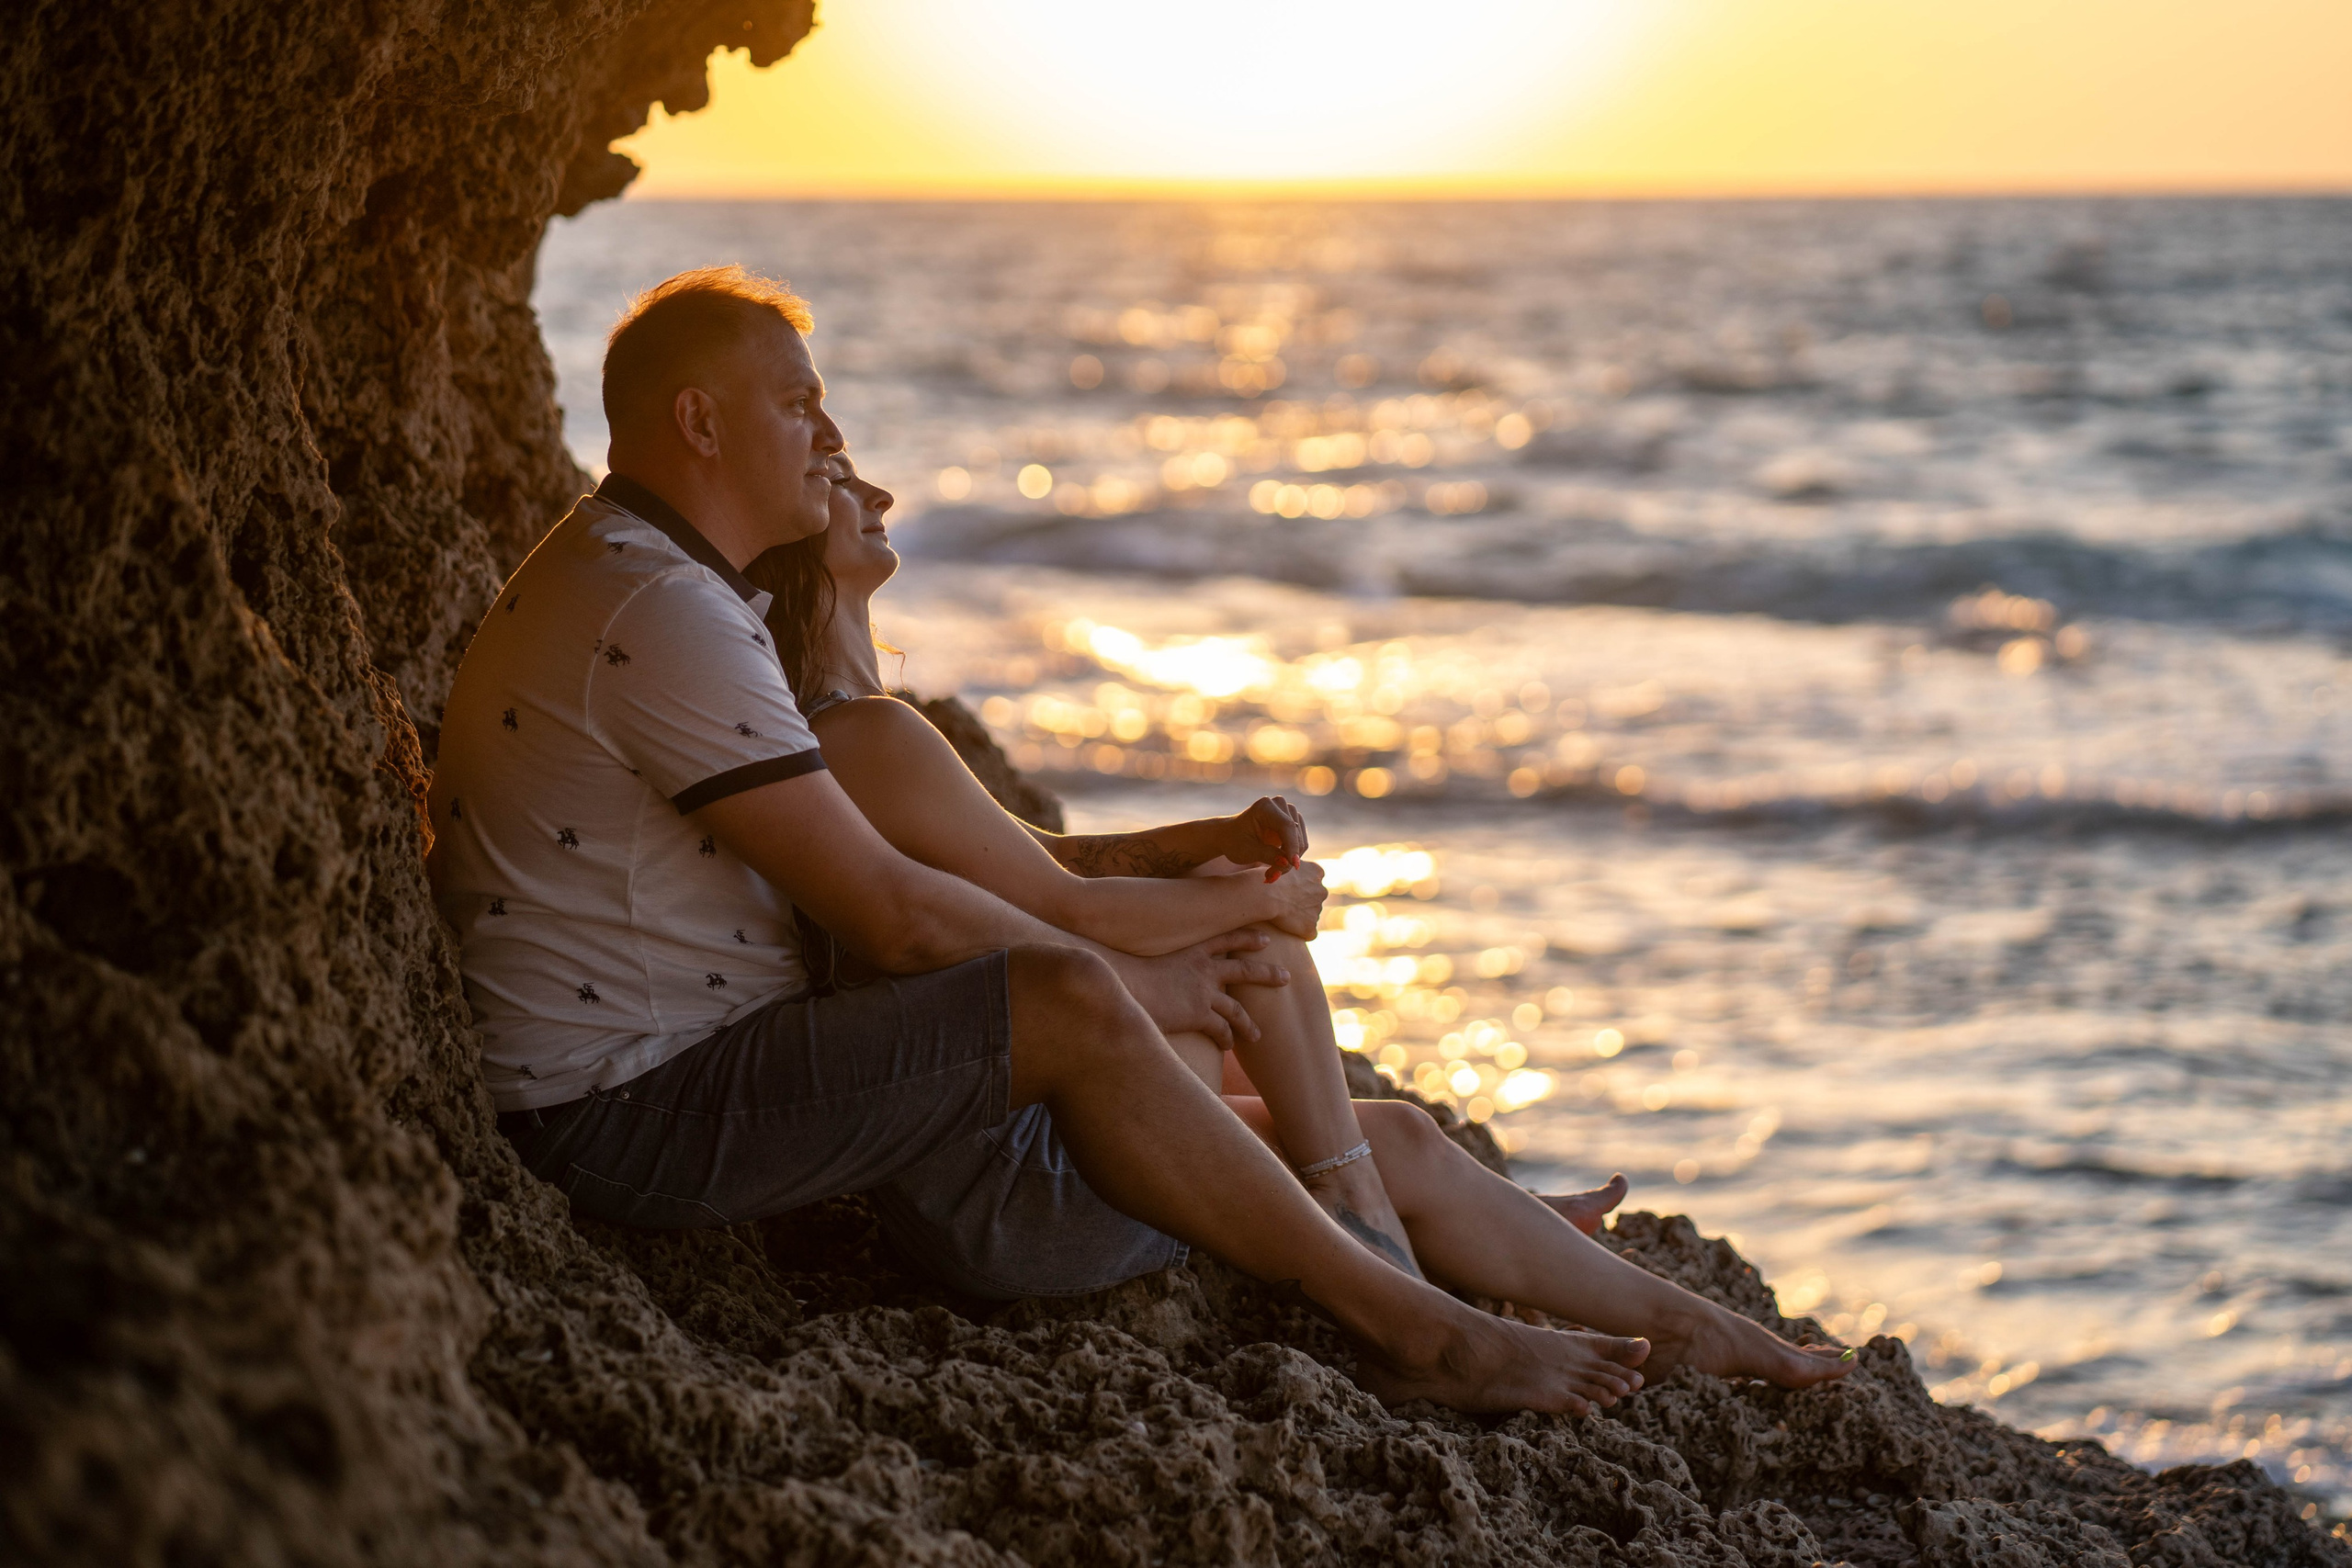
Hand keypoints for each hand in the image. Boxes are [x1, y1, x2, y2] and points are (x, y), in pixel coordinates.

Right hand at [1105, 929, 1288, 1048]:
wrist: (1122, 985)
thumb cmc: (1123, 972)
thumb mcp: (1144, 955)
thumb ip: (1158, 960)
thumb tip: (1152, 964)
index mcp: (1191, 950)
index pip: (1226, 939)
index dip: (1247, 939)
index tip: (1265, 940)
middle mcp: (1203, 968)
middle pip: (1244, 969)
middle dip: (1266, 973)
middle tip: (1285, 977)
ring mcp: (1204, 991)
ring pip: (1237, 1009)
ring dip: (1249, 1023)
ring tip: (1258, 1035)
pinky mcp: (1199, 1014)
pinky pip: (1221, 1029)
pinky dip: (1227, 1039)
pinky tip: (1228, 1047)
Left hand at [1220, 796, 1308, 882]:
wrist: (1230, 837)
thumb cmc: (1235, 842)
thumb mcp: (1247, 851)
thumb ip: (1268, 855)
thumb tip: (1288, 862)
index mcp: (1265, 807)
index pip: (1286, 826)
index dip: (1292, 846)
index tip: (1293, 865)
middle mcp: (1279, 805)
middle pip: (1295, 834)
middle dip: (1287, 859)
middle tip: (1271, 876)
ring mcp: (1288, 813)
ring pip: (1301, 841)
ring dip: (1289, 860)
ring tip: (1270, 872)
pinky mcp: (1293, 823)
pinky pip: (1300, 844)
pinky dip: (1291, 857)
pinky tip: (1276, 866)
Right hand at [1255, 855, 1326, 938]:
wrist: (1265, 894)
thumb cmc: (1267, 875)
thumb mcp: (1280, 861)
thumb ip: (1287, 864)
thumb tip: (1282, 862)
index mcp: (1317, 872)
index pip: (1312, 880)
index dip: (1298, 885)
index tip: (1285, 888)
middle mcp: (1322, 891)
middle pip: (1314, 898)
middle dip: (1302, 901)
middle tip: (1282, 903)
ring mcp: (1318, 911)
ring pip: (1310, 915)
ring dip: (1299, 916)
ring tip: (1281, 915)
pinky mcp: (1311, 928)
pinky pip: (1307, 932)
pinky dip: (1299, 932)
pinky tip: (1285, 929)